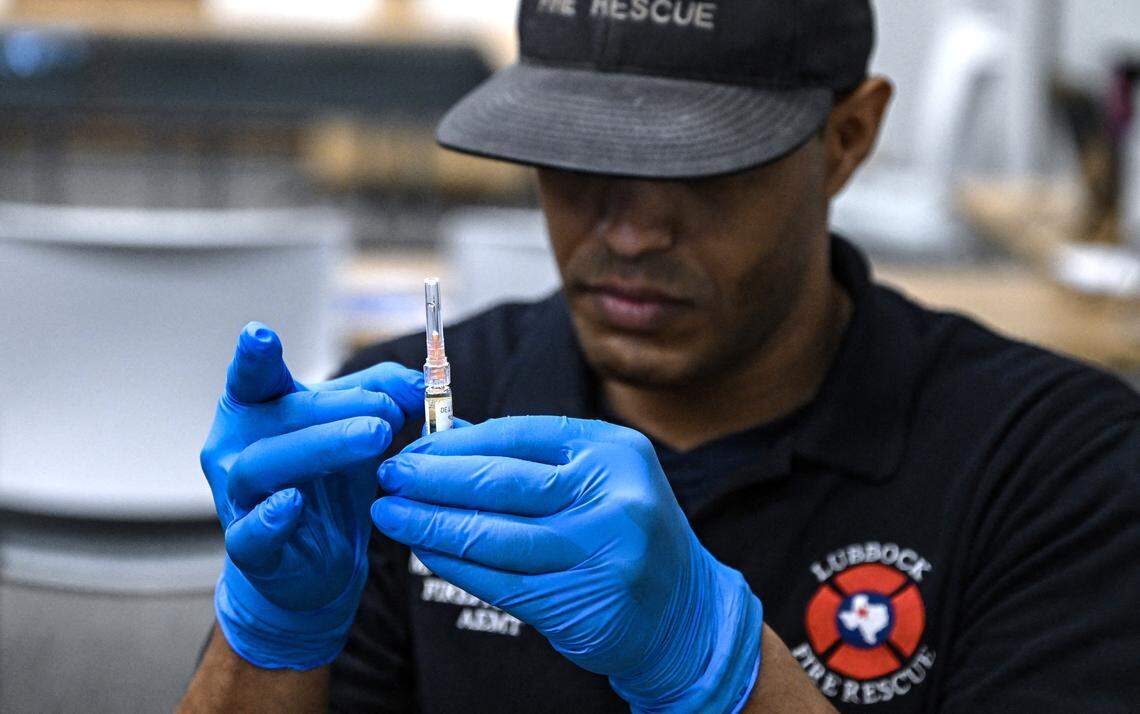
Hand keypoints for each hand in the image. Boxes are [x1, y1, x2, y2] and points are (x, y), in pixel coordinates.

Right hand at [201, 322, 421, 668]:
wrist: (317, 561)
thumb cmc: (330, 483)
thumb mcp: (358, 427)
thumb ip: (386, 394)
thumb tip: (420, 381)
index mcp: (258, 409)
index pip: (254, 377)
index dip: (254, 357)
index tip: (260, 334)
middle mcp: (237, 447)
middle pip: (278, 416)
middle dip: (336, 408)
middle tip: (388, 410)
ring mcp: (237, 497)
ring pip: (263, 466)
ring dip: (321, 447)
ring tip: (374, 438)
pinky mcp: (247, 546)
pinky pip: (250, 532)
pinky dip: (269, 518)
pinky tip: (292, 504)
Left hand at [372, 417, 763, 711]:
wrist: (684, 616)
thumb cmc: (626, 536)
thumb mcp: (596, 481)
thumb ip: (529, 459)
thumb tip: (449, 436)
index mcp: (614, 452)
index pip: (520, 436)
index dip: (459, 442)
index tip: (414, 447)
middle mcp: (613, 497)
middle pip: (503, 483)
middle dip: (435, 478)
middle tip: (390, 475)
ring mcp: (602, 552)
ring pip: (494, 535)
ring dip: (431, 524)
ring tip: (391, 514)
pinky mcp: (583, 603)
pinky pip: (500, 581)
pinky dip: (456, 565)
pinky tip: (425, 551)